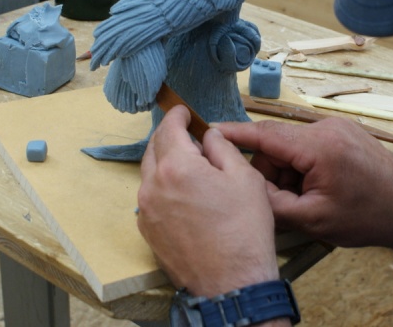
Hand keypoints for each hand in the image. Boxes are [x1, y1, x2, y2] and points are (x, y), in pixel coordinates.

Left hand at [137, 106, 278, 296]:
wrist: (231, 283)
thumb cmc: (243, 230)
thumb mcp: (245, 178)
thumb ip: (222, 148)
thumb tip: (208, 136)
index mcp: (177, 167)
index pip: (168, 128)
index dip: (176, 115)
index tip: (183, 110)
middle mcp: (153, 186)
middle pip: (154, 148)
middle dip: (169, 136)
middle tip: (187, 134)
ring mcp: (147, 210)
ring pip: (150, 173)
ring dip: (166, 161)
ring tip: (190, 165)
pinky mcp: (148, 231)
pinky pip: (151, 197)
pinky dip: (163, 186)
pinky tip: (185, 193)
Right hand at [215, 117, 392, 249]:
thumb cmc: (369, 217)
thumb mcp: (314, 219)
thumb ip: (272, 203)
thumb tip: (244, 189)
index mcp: (319, 146)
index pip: (264, 135)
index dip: (233, 135)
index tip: (208, 131)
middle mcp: (328, 128)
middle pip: (278, 145)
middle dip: (274, 173)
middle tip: (289, 204)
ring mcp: (339, 127)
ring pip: (293, 147)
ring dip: (291, 172)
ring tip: (311, 200)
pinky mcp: (345, 132)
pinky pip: (310, 146)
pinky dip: (306, 167)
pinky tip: (321, 190)